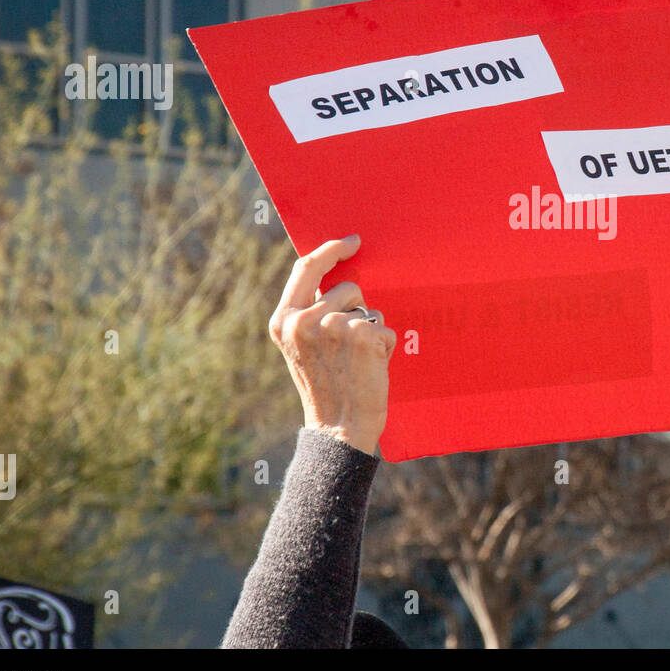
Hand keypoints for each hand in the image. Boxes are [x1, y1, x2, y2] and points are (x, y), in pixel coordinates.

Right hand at [268, 235, 396, 454]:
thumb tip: (339, 277)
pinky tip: (370, 368)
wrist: (338, 429)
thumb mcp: (303, 347)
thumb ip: (311, 314)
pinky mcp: (363, 334)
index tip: (353, 241)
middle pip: (347, 287)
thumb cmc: (327, 388)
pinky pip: (385, 326)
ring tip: (357, 360)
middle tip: (349, 347)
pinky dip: (386, 345)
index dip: (332, 249)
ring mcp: (334, 326)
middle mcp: (304, 319)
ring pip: (370, 307)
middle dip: (358, 309)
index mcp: (284, 320)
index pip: (307, 267)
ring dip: (372, 329)